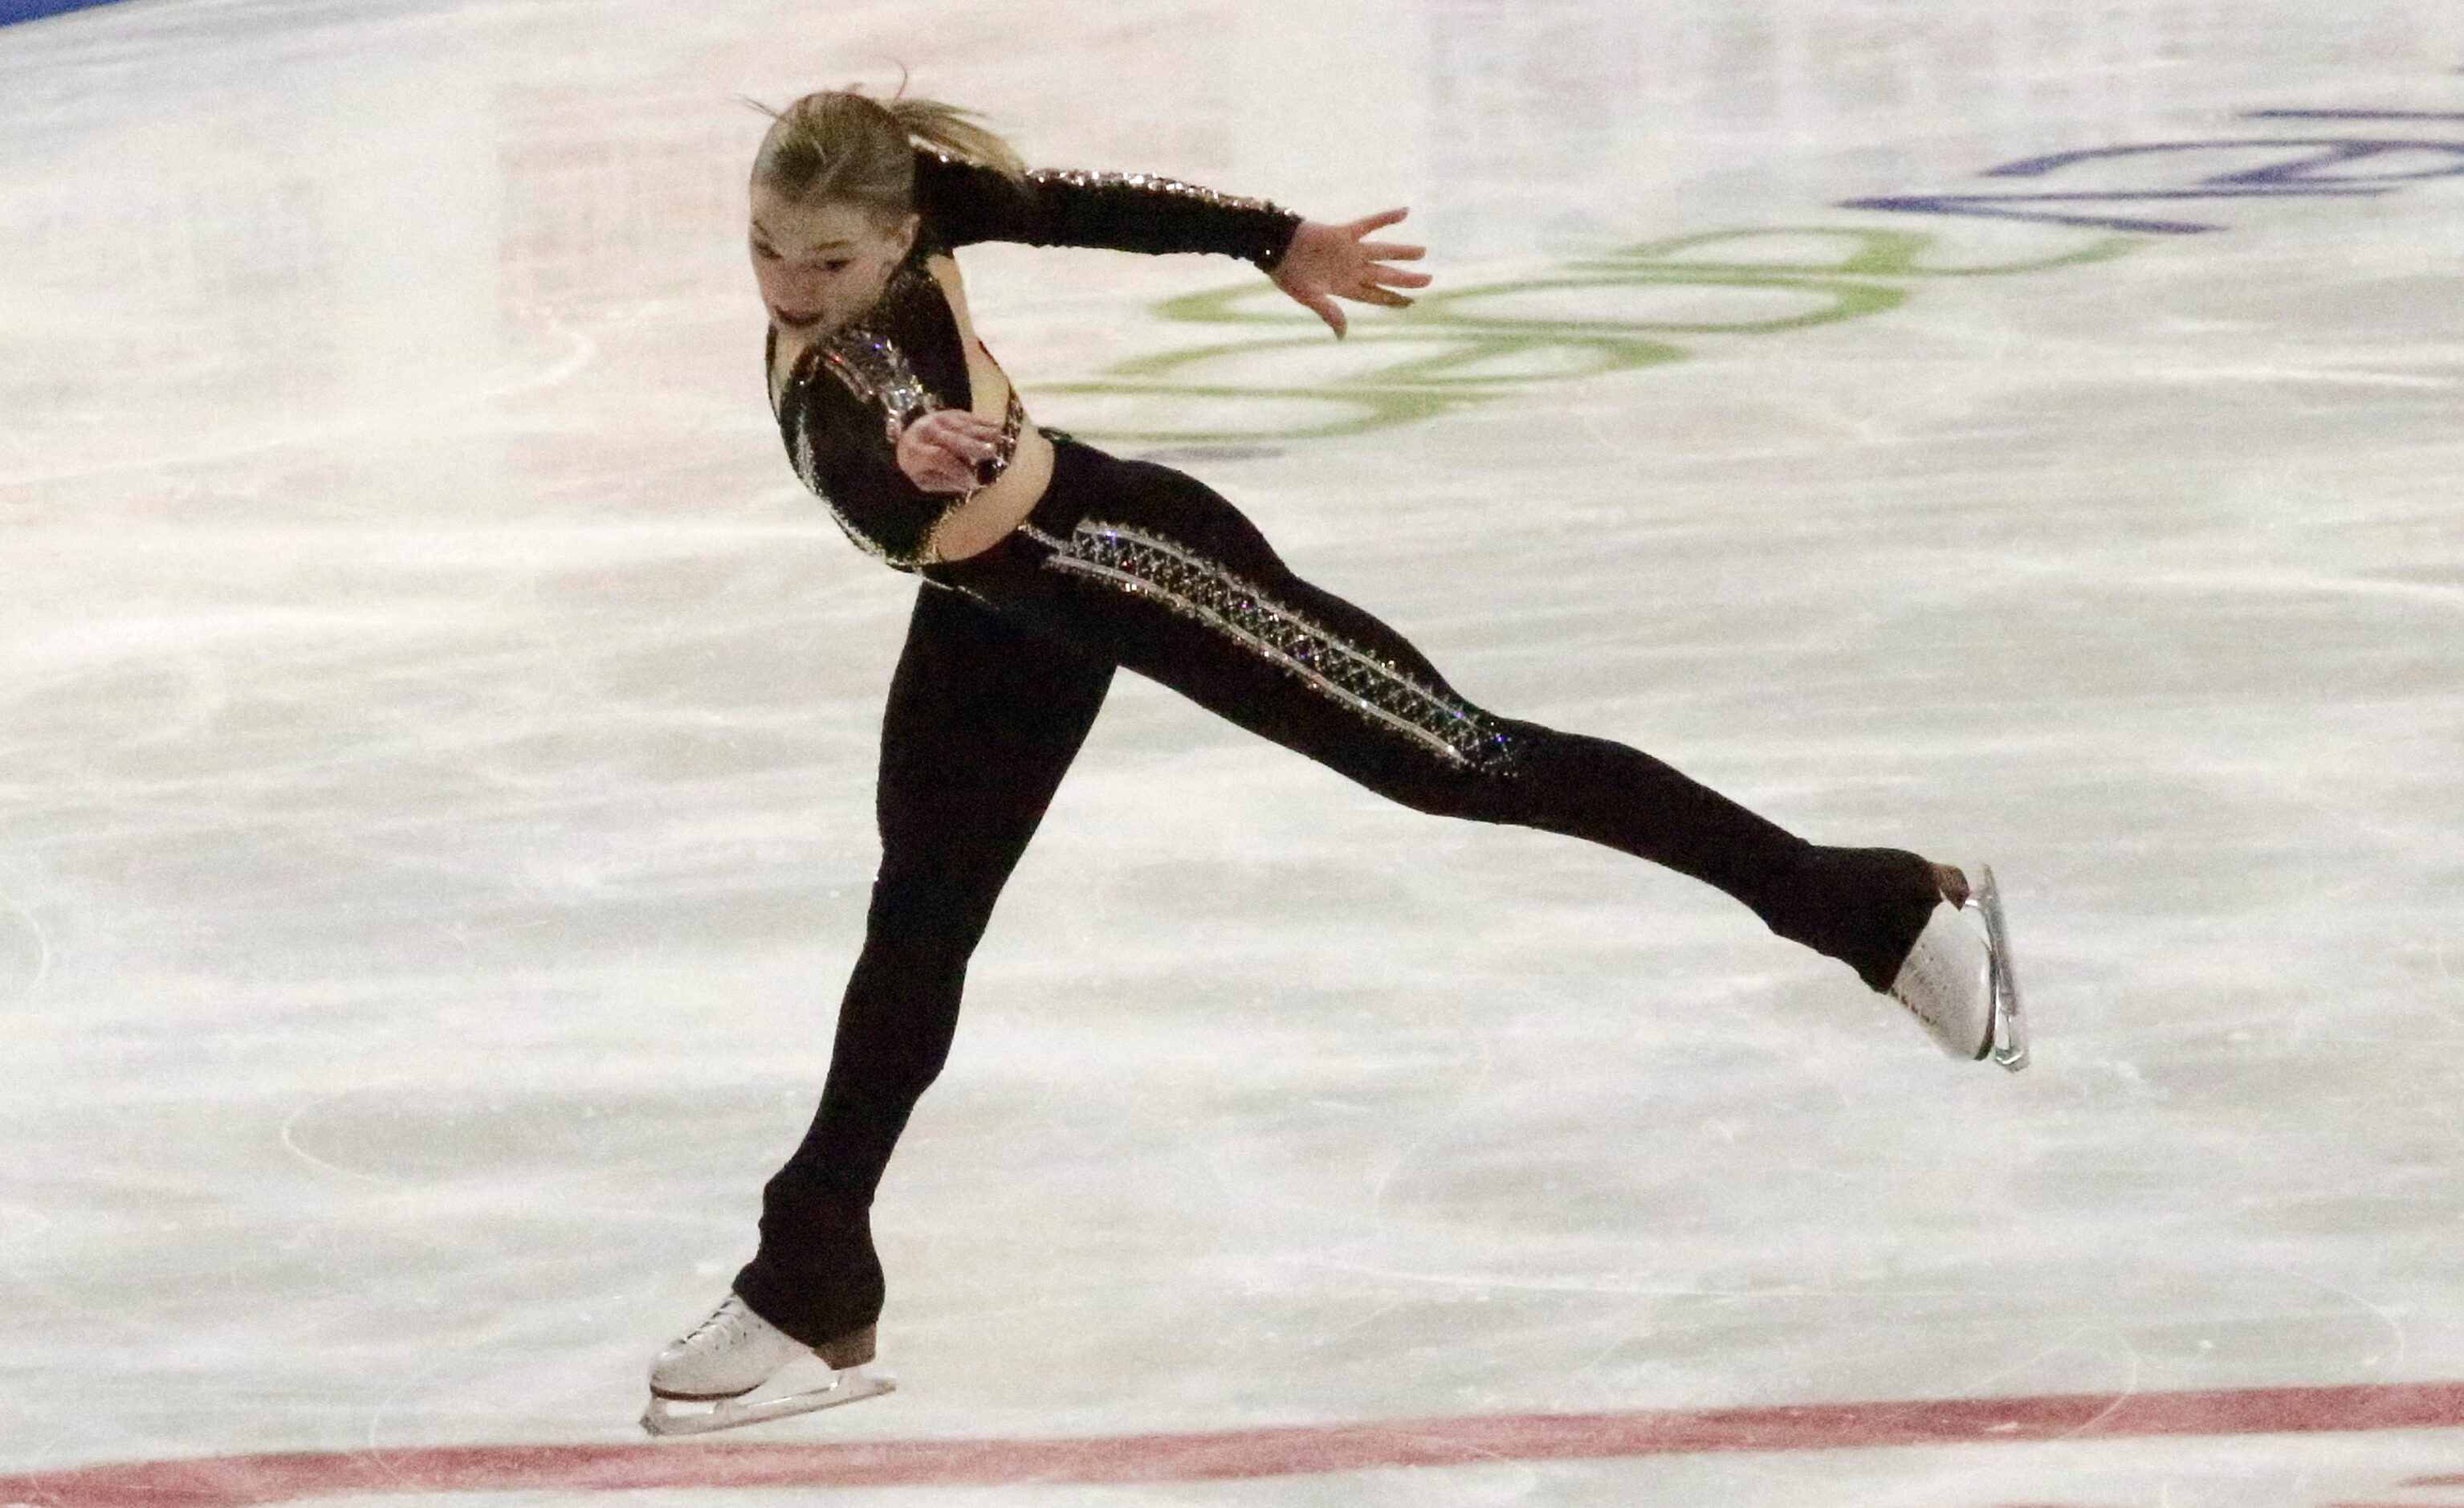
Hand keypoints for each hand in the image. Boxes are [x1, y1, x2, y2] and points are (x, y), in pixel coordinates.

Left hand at [896, 408, 1003, 494]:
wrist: (905, 440)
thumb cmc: (917, 466)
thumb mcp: (923, 480)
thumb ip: (945, 482)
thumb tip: (969, 481)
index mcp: (916, 451)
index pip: (939, 457)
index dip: (957, 469)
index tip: (973, 481)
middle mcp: (927, 431)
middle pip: (953, 437)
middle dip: (973, 445)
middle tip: (992, 451)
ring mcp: (938, 419)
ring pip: (962, 426)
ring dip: (982, 431)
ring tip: (999, 437)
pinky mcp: (950, 413)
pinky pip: (967, 417)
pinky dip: (983, 422)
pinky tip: (997, 426)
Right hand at [1269, 208, 1430, 337]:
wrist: (1275, 247)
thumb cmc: (1288, 274)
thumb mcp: (1308, 297)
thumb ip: (1329, 313)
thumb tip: (1343, 335)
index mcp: (1344, 287)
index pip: (1375, 296)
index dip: (1393, 300)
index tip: (1411, 303)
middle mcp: (1351, 270)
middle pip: (1385, 276)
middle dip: (1406, 280)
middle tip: (1429, 280)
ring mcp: (1350, 251)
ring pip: (1383, 252)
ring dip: (1403, 252)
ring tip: (1423, 253)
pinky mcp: (1344, 233)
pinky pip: (1369, 224)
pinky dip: (1386, 218)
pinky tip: (1405, 212)